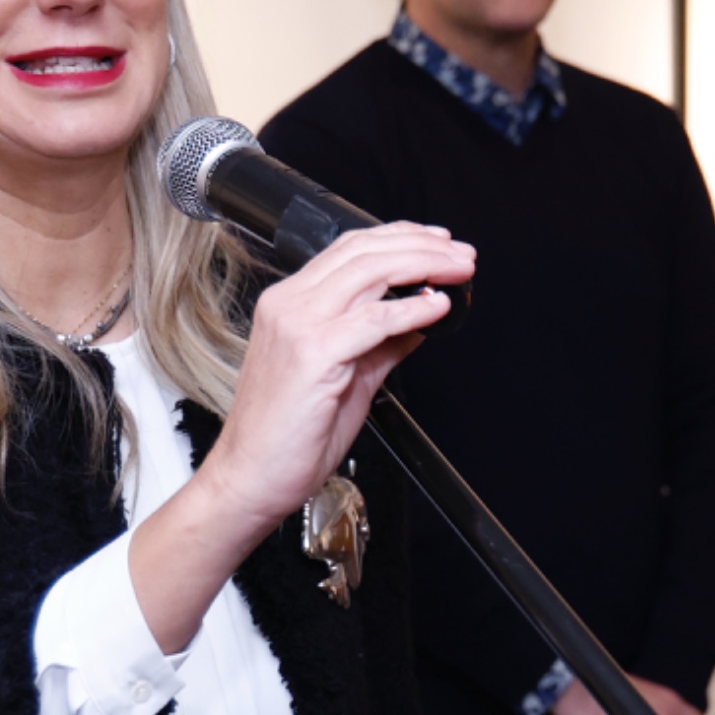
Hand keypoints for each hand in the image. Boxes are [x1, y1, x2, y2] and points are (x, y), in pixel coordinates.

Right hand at [128, 224, 473, 653]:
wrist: (251, 476)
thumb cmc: (288, 436)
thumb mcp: (347, 378)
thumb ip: (381, 344)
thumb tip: (419, 321)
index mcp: (289, 304)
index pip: (350, 250)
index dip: (400, 238)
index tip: (439, 242)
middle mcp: (289, 306)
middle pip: (364, 252)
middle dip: (422, 246)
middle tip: (463, 254)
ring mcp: (297, 327)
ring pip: (370, 274)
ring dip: (424, 267)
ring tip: (460, 271)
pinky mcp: (313, 355)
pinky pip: (372, 321)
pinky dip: (410, 310)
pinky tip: (438, 307)